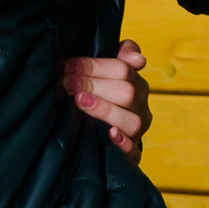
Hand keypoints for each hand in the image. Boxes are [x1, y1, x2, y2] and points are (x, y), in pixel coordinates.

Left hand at [61, 41, 149, 159]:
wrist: (103, 132)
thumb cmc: (102, 94)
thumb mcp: (108, 72)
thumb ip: (122, 54)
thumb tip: (139, 58)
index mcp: (137, 83)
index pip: (122, 69)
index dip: (94, 66)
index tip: (68, 66)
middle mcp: (141, 106)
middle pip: (126, 92)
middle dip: (94, 86)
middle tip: (67, 83)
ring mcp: (139, 129)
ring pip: (132, 121)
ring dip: (105, 109)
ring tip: (80, 101)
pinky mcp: (133, 153)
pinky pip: (134, 151)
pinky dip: (124, 144)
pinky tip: (110, 134)